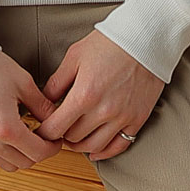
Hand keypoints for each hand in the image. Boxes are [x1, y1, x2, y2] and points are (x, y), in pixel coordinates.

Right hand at [0, 50, 62, 171]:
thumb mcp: (23, 83)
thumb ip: (43, 107)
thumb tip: (56, 121)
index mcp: (5, 127)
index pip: (38, 153)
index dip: (52, 148)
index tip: (55, 139)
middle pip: (25, 163)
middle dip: (38, 152)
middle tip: (43, 137)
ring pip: (9, 165)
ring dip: (21, 155)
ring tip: (25, 135)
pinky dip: (5, 151)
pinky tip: (9, 133)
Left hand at [35, 30, 164, 161]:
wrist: (147, 38)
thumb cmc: (111, 42)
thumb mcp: (75, 56)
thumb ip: (57, 82)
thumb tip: (45, 101)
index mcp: (84, 94)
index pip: (56, 128)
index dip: (44, 132)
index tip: (42, 130)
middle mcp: (103, 111)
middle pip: (73, 138)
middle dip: (61, 136)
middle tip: (59, 129)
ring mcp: (122, 117)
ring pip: (94, 146)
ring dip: (80, 146)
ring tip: (74, 138)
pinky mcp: (137, 119)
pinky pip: (119, 146)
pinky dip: (104, 152)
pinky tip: (95, 151)